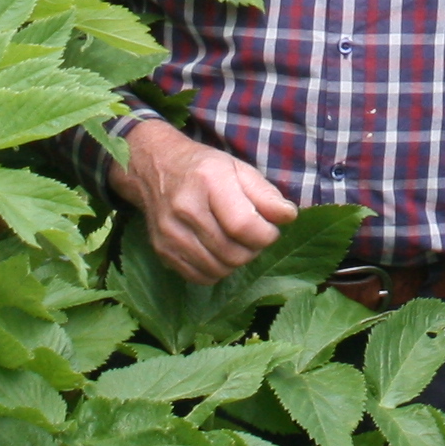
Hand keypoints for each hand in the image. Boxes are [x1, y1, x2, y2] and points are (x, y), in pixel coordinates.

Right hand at [109, 119, 296, 281]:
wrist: (155, 168)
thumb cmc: (204, 168)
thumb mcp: (239, 169)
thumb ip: (266, 193)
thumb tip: (289, 217)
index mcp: (209, 181)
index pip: (244, 225)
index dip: (266, 234)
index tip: (271, 229)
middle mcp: (186, 209)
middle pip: (232, 252)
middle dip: (254, 249)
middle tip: (255, 235)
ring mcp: (171, 234)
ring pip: (219, 269)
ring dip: (237, 261)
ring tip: (238, 242)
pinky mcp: (163, 252)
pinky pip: (200, 277)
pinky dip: (217, 271)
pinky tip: (219, 252)